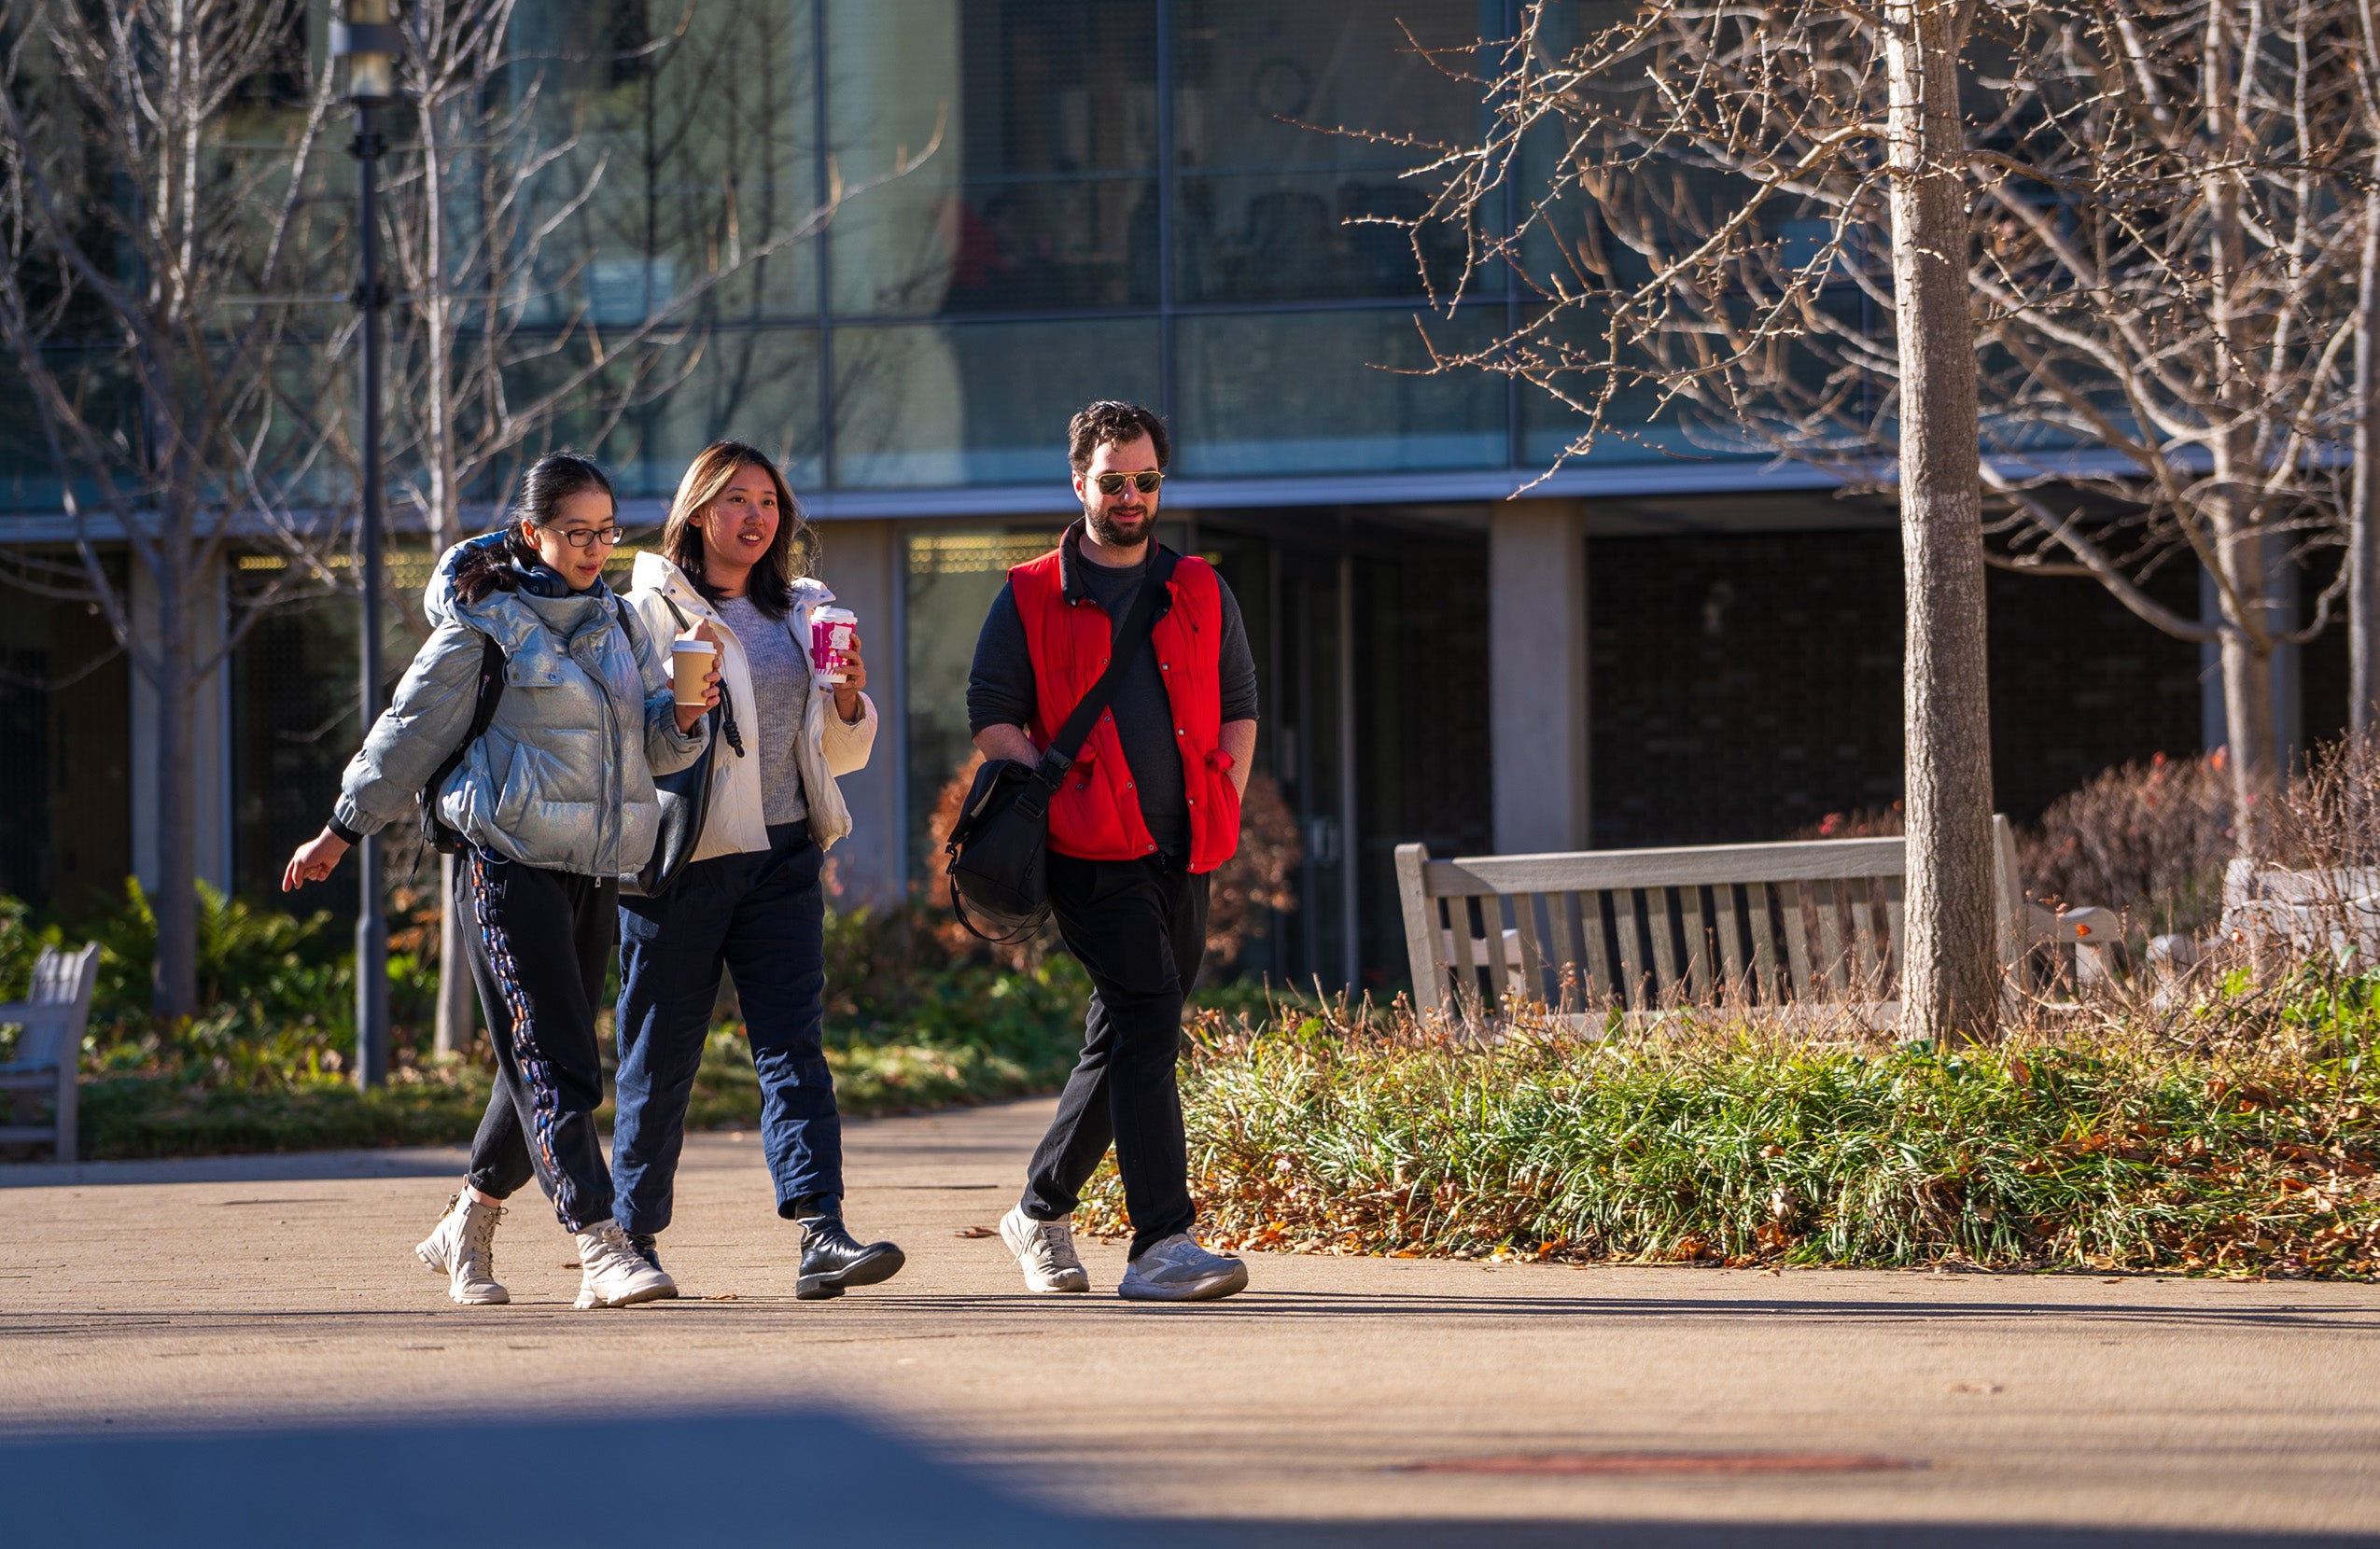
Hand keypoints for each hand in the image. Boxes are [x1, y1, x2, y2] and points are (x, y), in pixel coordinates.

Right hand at [283, 828, 349, 891]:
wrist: (330, 848)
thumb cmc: (313, 853)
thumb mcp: (299, 864)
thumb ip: (296, 875)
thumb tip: (297, 885)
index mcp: (298, 858)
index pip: (290, 871)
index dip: (287, 880)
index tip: (285, 890)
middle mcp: (306, 862)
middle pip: (302, 875)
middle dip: (306, 873)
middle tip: (313, 866)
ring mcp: (316, 865)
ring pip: (311, 877)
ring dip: (314, 873)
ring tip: (319, 865)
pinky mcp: (325, 868)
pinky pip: (320, 878)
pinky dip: (322, 875)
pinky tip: (324, 869)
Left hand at [673, 618, 722, 734]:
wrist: (684, 705)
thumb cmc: (684, 688)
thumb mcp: (678, 681)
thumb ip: (674, 680)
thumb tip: (669, 679)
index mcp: (703, 672)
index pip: (712, 666)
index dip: (715, 663)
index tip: (713, 662)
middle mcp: (709, 681)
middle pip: (716, 675)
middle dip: (714, 675)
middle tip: (706, 677)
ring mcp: (710, 691)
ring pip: (716, 688)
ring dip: (712, 689)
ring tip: (704, 692)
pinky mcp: (710, 701)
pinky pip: (715, 700)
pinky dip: (713, 700)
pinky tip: (708, 701)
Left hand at [830, 631, 867, 724]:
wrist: (844, 692)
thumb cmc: (838, 676)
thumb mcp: (831, 666)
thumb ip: (822, 658)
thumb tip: (811, 650)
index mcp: (853, 657)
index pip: (856, 647)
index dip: (855, 640)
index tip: (850, 634)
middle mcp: (858, 664)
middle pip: (856, 656)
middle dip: (848, 653)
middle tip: (838, 652)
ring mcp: (860, 674)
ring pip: (855, 670)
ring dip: (845, 669)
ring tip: (835, 669)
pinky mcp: (859, 683)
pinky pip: (850, 683)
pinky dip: (842, 684)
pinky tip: (835, 683)